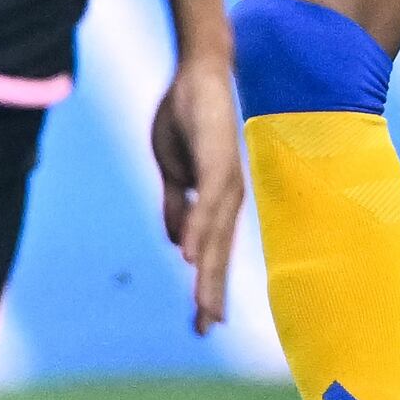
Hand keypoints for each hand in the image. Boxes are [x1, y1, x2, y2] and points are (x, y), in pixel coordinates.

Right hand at [150, 46, 248, 333]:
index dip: (209, 285)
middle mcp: (227, 193)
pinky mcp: (218, 160)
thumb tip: (178, 244)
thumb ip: (177, 202)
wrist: (198, 69)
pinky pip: (208, 202)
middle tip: (207, 329)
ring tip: (205, 307)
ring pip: (217, 235)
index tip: (204, 322)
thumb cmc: (187, 112)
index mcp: (216, 196)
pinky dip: (199, 229)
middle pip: (219, 252)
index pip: (212, 249)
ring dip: (209, 271)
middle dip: (213, 291)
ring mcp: (225, 178)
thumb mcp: (172, 166)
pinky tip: (189, 255)